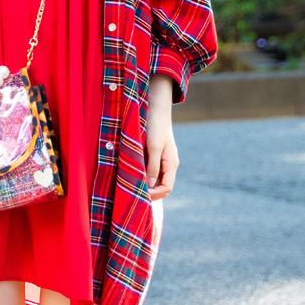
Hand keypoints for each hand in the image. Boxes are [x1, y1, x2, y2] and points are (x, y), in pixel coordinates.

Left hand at [145, 73, 177, 200]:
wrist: (155, 109)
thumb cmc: (156, 127)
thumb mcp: (153, 147)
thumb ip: (153, 167)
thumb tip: (151, 186)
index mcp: (171, 164)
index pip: (167, 188)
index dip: (155, 195)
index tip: (141, 194)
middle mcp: (168, 164)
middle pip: (162, 186)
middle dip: (150, 192)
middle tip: (134, 193)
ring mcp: (162, 160)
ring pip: (156, 180)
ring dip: (146, 184)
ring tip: (132, 185)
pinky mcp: (155, 155)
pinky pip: (151, 171)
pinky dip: (144, 176)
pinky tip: (133, 175)